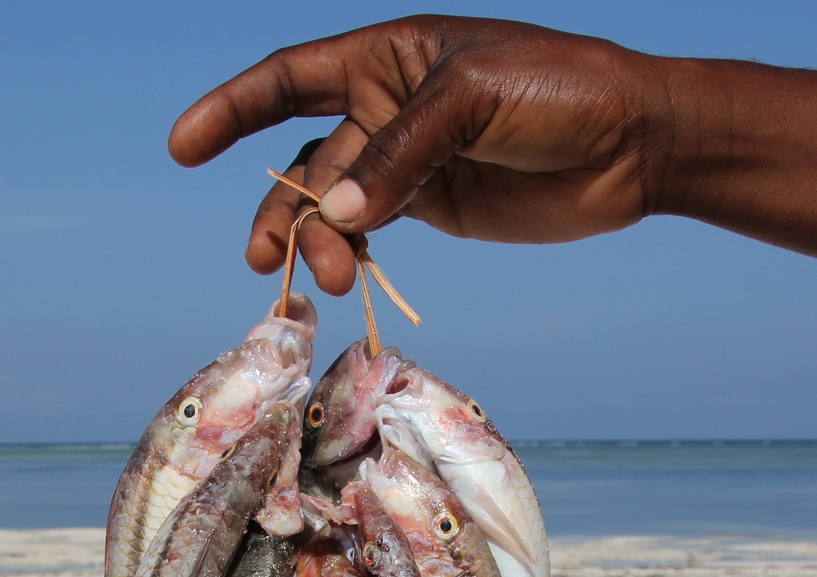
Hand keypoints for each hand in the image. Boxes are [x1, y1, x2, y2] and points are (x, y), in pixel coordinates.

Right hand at [168, 16, 678, 292]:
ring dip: (321, 242)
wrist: (634, 143)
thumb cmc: (560, 91)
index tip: (182, 147)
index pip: (290, 77)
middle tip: (270, 261)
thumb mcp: (471, 101)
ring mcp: (410, 162)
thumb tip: (334, 214)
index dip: (232, 108)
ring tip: (331, 279)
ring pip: (336, 205)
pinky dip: (355, 254)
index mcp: (388, 57)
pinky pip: (374, 231)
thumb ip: (400, 156)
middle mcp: (387, 107)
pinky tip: (351, 277)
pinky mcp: (437, 207)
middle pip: (306, 158)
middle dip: (283, 209)